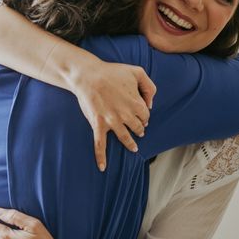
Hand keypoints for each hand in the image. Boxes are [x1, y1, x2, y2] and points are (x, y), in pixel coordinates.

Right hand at [65, 54, 155, 170]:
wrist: (87, 75)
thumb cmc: (111, 71)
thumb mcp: (137, 71)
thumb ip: (149, 86)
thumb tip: (151, 104)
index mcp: (136, 103)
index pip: (146, 115)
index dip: (144, 115)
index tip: (141, 115)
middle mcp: (125, 115)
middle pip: (138, 127)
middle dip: (140, 129)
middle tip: (139, 129)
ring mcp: (111, 121)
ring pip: (125, 137)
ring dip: (130, 143)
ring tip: (133, 147)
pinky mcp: (98, 124)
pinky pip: (100, 144)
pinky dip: (101, 157)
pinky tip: (103, 167)